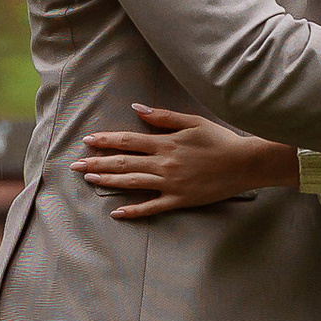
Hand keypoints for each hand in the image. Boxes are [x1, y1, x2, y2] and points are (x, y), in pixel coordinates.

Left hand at [74, 105, 301, 218]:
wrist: (245, 164)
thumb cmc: (220, 140)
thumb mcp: (192, 121)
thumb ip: (163, 117)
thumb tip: (138, 108)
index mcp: (165, 143)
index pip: (128, 140)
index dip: (105, 140)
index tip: (88, 141)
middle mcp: (163, 164)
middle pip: (123, 163)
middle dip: (97, 163)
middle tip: (75, 166)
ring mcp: (170, 184)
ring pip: (132, 183)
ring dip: (108, 182)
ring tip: (89, 180)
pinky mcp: (179, 200)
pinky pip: (152, 207)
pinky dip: (133, 211)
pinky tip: (117, 212)